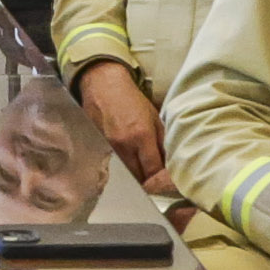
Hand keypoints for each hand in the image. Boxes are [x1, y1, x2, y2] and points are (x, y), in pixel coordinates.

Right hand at [76, 59, 165, 185]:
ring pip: (125, 174)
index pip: (153, 170)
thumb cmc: (132, 99)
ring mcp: (109, 147)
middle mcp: (124, 144)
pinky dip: (123, 168)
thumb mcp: (154, 117)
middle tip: (156, 182)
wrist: (103, 86)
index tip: (166, 183)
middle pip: (138, 177)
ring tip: (143, 173)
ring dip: (135, 176)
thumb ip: (162, 141)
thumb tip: (171, 162)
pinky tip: (128, 163)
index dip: (160, 180)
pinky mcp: (99, 147)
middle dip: (148, 182)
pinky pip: (114, 165)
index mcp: (142, 136)